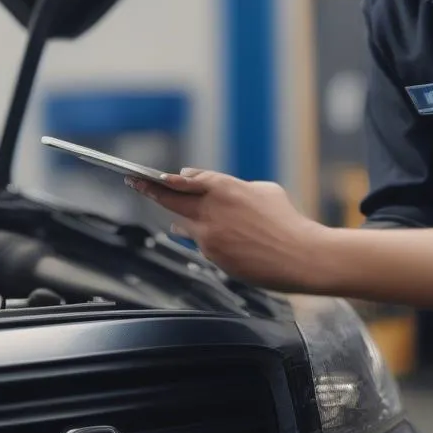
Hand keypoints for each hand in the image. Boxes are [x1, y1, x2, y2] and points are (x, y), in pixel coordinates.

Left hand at [125, 168, 329, 292]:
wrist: (298, 255)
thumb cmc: (286, 220)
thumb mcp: (263, 191)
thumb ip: (236, 189)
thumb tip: (219, 192)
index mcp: (225, 187)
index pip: (188, 179)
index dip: (171, 178)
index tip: (156, 176)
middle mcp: (211, 209)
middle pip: (171, 199)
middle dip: (150, 190)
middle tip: (135, 183)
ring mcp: (209, 234)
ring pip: (184, 223)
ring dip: (180, 219)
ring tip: (173, 216)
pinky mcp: (214, 256)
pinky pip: (201, 243)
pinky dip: (202, 238)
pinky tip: (207, 240)